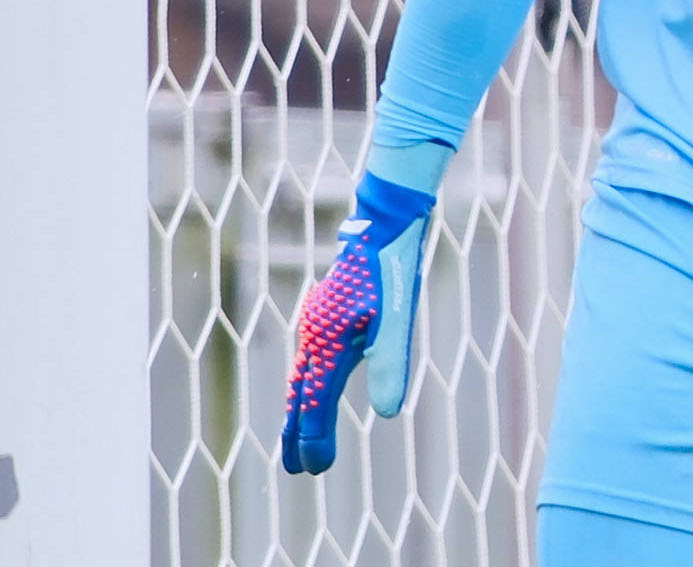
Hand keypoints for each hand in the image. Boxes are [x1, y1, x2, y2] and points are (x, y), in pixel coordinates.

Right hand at [279, 172, 435, 474]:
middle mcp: (314, 336)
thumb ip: (390, 367)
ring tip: (298, 436)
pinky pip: (309, 358)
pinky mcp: (326, 313)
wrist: (383, 224)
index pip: (314, 404)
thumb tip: (388, 414)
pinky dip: (307, 383)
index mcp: (328, 344)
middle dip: (297, 433)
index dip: (313, 438)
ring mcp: (316, 323)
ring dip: (300, 409)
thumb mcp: (397, 322)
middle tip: (296, 468)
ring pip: (302, 376)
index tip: (313, 469)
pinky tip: (315, 384)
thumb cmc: (392, 272)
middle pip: (300, 395)